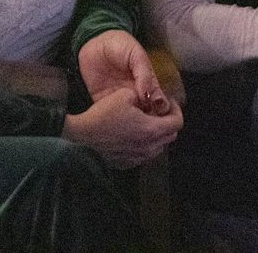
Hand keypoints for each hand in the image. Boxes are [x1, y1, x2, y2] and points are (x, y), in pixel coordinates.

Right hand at [61, 86, 181, 168]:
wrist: (79, 137)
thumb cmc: (102, 114)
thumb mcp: (125, 95)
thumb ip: (143, 96)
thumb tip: (149, 101)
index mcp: (151, 130)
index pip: (178, 123)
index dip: (176, 110)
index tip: (168, 103)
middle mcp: (148, 147)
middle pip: (171, 136)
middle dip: (168, 121)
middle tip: (158, 111)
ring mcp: (137, 158)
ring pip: (158, 147)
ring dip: (157, 134)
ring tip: (145, 123)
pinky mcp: (127, 164)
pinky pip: (144, 154)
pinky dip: (144, 145)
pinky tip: (132, 135)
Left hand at [78, 29, 171, 115]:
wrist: (94, 42)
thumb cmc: (119, 44)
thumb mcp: (136, 53)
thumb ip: (144, 72)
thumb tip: (149, 94)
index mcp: (147, 82)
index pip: (158, 99)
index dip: (161, 107)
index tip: (159, 111)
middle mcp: (135, 94)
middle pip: (146, 112)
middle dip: (149, 119)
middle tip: (147, 121)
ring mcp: (120, 99)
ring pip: (129, 117)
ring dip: (132, 122)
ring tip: (133, 123)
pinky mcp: (103, 102)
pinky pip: (109, 115)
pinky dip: (113, 120)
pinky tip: (116, 121)